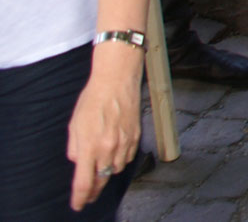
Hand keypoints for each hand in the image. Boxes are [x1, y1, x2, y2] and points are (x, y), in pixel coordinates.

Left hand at [68, 51, 140, 209]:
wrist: (117, 80)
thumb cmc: (93, 99)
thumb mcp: (74, 124)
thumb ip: (75, 147)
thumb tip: (79, 162)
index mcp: (90, 146)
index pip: (84, 182)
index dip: (80, 197)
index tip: (78, 205)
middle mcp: (109, 148)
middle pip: (102, 180)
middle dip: (94, 190)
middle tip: (88, 196)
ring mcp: (125, 143)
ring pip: (116, 169)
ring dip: (107, 172)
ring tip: (101, 168)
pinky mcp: (136, 136)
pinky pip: (128, 157)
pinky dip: (120, 159)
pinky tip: (114, 153)